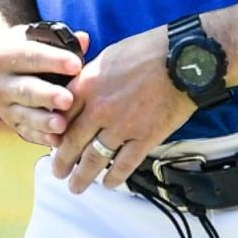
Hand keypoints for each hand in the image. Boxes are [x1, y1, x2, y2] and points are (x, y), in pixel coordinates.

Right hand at [0, 24, 89, 146]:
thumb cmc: (20, 49)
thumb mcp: (32, 38)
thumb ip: (59, 41)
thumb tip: (84, 39)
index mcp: (5, 55)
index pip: (32, 56)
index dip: (54, 61)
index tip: (76, 65)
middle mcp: (0, 82)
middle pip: (26, 89)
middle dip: (48, 96)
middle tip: (68, 99)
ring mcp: (2, 105)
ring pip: (24, 114)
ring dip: (43, 121)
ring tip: (62, 125)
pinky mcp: (9, 121)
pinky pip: (25, 131)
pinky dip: (41, 137)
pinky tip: (56, 140)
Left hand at [51, 26, 195, 192]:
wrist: (184, 58)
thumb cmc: (150, 50)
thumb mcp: (110, 55)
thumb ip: (92, 76)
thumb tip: (80, 91)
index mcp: (88, 84)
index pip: (61, 117)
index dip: (55, 134)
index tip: (54, 143)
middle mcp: (100, 108)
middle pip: (72, 143)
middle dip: (62, 162)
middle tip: (59, 173)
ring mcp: (122, 126)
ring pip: (94, 160)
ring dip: (82, 177)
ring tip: (76, 186)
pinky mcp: (144, 138)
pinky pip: (124, 165)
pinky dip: (114, 178)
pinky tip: (109, 183)